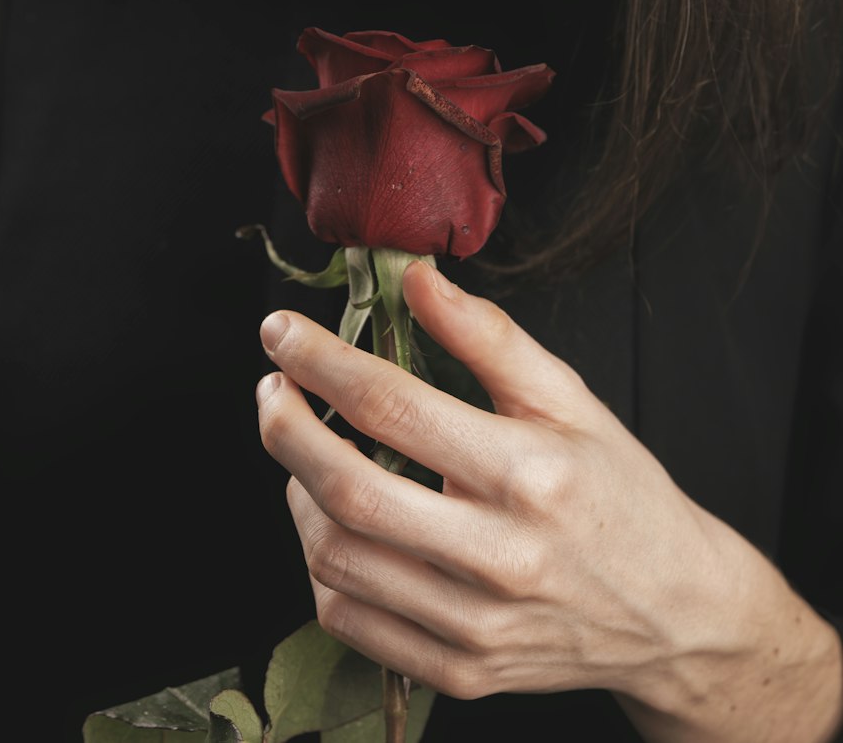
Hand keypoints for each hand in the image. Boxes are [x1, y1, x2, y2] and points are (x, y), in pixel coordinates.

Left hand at [256, 259, 842, 741]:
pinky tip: (335, 522)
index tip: (281, 332)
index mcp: (529, 474)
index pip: (393, 405)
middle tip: (271, 388)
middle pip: (347, 489)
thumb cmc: (621, 492)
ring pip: (336, 558)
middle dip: (285, 427)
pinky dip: (321, 563)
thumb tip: (414, 278)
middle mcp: (500, 558)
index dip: (321, 360)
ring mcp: (476, 626)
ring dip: (297, 492)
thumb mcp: (571, 397)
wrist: (678, 614)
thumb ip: (488, 335)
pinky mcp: (461, 671)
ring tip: (308, 452)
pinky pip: (350, 620)